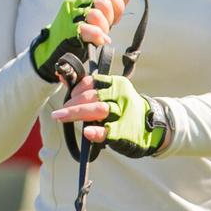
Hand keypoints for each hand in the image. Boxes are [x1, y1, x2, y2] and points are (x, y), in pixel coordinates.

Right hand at [29, 0, 126, 81]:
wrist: (58, 45)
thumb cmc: (82, 27)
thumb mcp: (100, 12)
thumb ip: (115, 0)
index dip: (116, 5)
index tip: (114, 17)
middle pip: (104, 3)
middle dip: (109, 18)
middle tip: (105, 27)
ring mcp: (71, 13)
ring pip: (96, 15)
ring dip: (103, 29)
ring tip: (100, 35)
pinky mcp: (69, 29)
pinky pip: (89, 29)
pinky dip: (97, 36)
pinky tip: (98, 40)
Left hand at [50, 73, 164, 153]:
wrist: (151, 129)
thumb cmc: (124, 110)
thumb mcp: (111, 95)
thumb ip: (89, 89)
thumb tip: (62, 77)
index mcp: (117, 84)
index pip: (93, 81)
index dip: (77, 89)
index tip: (69, 96)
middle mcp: (121, 97)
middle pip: (93, 96)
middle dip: (72, 104)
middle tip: (59, 113)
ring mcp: (123, 114)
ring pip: (99, 110)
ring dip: (77, 113)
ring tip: (61, 118)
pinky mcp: (124, 132)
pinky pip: (109, 131)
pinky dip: (97, 132)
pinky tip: (87, 133)